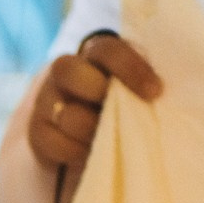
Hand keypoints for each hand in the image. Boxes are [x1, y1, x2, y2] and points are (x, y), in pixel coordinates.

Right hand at [27, 33, 162, 171]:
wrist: (102, 136)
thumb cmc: (132, 108)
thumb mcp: (143, 91)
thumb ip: (150, 85)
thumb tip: (166, 94)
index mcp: (97, 54)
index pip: (107, 49)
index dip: (129, 67)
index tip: (155, 91)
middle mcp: (66, 70)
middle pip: (67, 69)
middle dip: (95, 92)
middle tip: (117, 112)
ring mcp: (47, 99)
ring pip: (64, 112)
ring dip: (91, 130)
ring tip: (110, 139)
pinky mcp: (37, 130)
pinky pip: (50, 140)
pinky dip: (73, 150)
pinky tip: (89, 153)